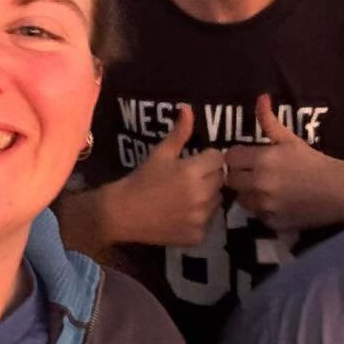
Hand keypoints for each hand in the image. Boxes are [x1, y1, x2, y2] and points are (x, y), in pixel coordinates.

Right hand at [101, 104, 226, 247]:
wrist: (123, 213)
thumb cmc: (142, 179)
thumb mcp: (160, 153)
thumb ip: (179, 132)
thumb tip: (188, 107)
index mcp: (192, 172)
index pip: (217, 158)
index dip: (207, 157)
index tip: (194, 161)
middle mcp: (200, 196)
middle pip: (220, 179)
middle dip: (208, 176)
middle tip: (190, 178)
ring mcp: (200, 218)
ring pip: (217, 200)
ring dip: (207, 196)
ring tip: (187, 196)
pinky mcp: (197, 236)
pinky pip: (209, 221)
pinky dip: (200, 217)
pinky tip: (184, 213)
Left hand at [223, 94, 343, 231]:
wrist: (341, 193)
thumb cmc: (315, 163)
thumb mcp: (291, 140)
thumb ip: (269, 121)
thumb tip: (261, 97)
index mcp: (263, 159)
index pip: (230, 158)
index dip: (237, 156)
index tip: (246, 157)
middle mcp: (259, 183)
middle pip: (231, 179)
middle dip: (239, 174)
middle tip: (253, 172)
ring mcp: (265, 205)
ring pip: (240, 199)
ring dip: (247, 193)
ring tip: (264, 188)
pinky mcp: (271, 222)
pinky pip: (255, 214)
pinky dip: (261, 208)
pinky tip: (275, 202)